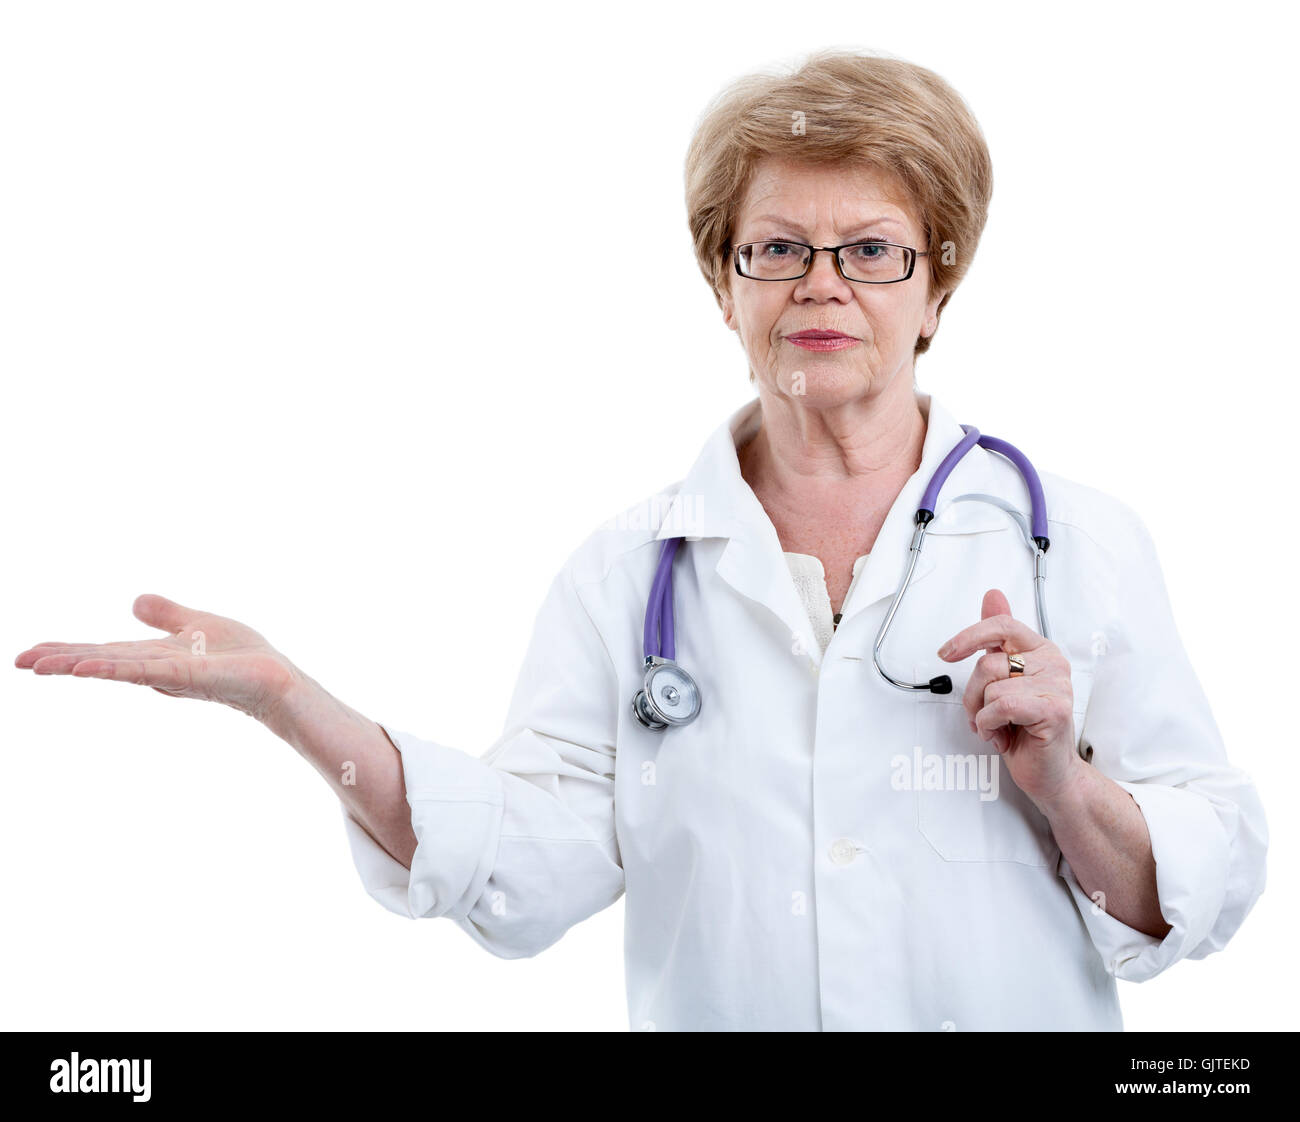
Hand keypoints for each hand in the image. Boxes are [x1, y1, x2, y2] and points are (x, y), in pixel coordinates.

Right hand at [14, 594, 298, 723]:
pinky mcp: (189, 676)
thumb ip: (166, 614)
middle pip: (100, 660)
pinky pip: (146, 671)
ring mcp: (169, 674)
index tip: (29, 653)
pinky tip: (88, 667)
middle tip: (19, 661)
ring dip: (77, 665)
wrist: (277, 679)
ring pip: (114, 666)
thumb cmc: (244, 657)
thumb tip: (133, 600)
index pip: (102, 651)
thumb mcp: (198, 623)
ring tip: (39, 665)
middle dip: (61, 660)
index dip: (67, 651)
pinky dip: (116, 668)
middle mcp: (155, 668)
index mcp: (154, 656)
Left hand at [937, 588, 1083, 810]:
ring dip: (982, 714)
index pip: (1001, 625)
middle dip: (973, 695)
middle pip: (987, 662)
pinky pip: (1001, 705)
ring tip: (999, 727)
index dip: (968, 637)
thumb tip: (993, 596)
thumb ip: (997, 638)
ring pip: (991, 687)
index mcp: (1040, 650)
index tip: (946, 653)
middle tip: (983, 713)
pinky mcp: (1054, 709)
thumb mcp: (1003, 680)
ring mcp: (1057, 685)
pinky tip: (1003, 735)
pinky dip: (990, 724)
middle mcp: (1053, 662)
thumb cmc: (1025, 729)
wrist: (1049, 773)